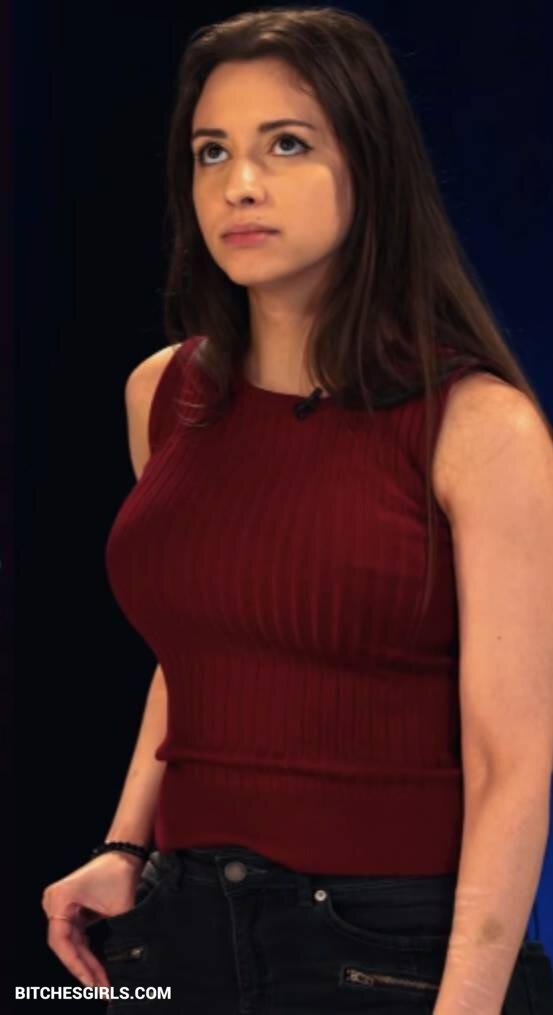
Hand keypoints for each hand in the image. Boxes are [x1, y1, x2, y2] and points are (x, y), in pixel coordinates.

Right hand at [42, 850, 145, 987]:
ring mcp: (60, 906)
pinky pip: (74, 937)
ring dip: (85, 963)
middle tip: (101, 988)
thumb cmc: (120, 874)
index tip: (92, 982)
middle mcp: (54, 902)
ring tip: (101, 983)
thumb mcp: (120, 908)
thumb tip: (118, 967)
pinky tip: (96, 968)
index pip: (61, 941)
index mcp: (60, 899)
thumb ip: (115, 936)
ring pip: (70, 944)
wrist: (124, 854)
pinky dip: (85, 952)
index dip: (77, 965)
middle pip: (65, 945)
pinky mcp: (69, 910)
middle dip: (84, 968)